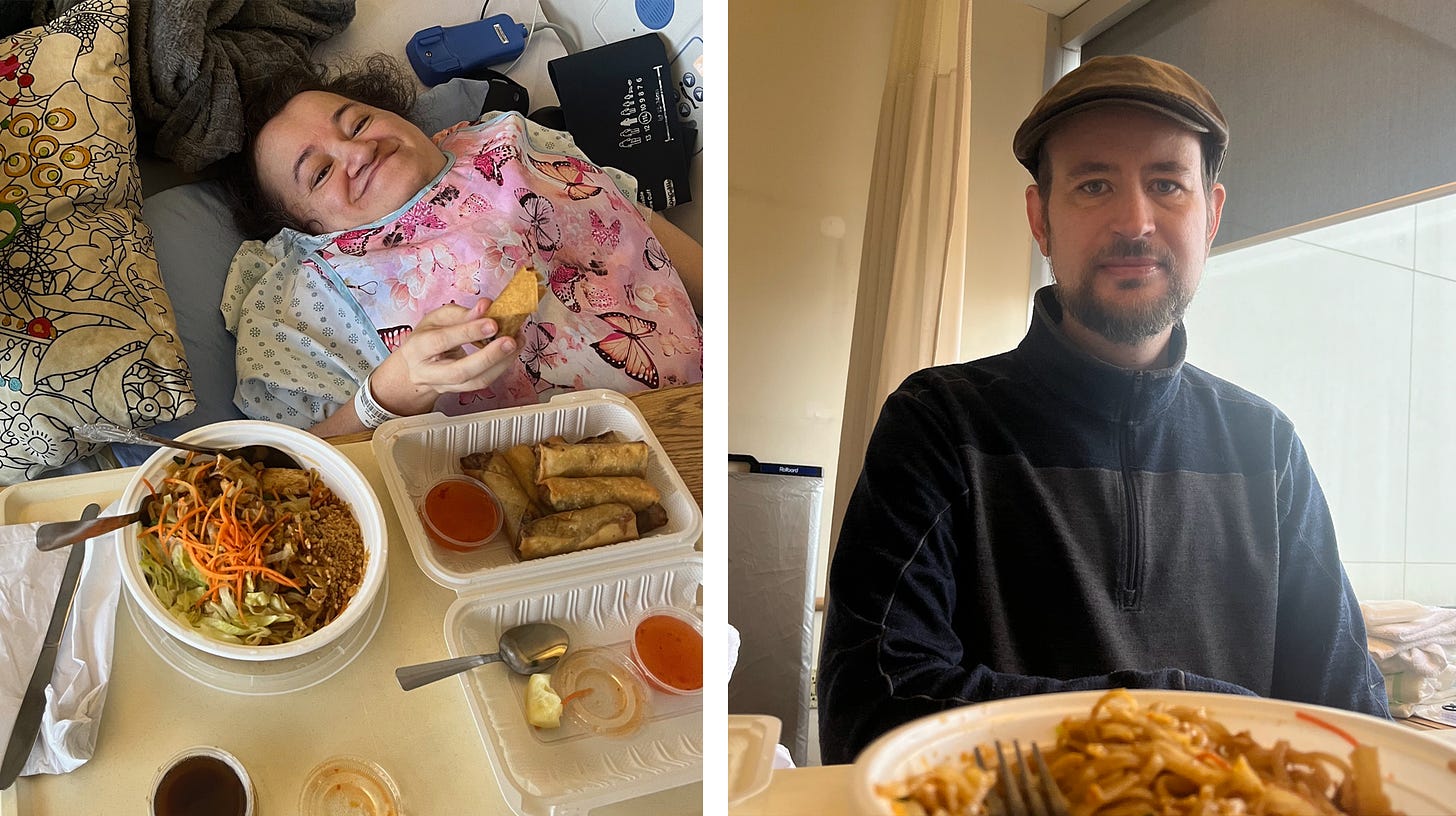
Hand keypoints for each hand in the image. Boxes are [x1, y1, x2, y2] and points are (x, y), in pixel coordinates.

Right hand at [369, 299, 515, 414]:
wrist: (416, 367)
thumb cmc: (426, 338)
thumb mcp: (436, 319)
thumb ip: (460, 313)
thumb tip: (485, 305)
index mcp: (418, 348)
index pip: (441, 341)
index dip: (468, 331)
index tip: (492, 322)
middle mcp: (429, 372)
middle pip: (460, 371)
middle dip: (488, 356)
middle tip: (510, 340)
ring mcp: (445, 385)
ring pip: (475, 382)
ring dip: (501, 363)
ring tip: (516, 343)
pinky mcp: (461, 391)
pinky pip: (483, 383)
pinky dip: (500, 367)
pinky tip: (511, 353)